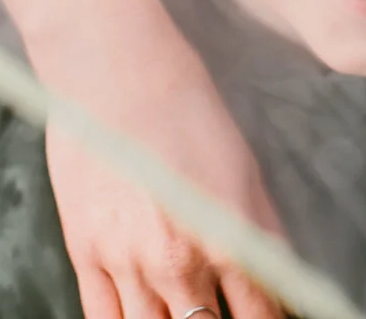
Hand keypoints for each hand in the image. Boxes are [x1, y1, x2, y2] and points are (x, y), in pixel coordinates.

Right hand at [48, 73, 286, 318]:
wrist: (116, 71)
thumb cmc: (185, 108)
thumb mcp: (245, 170)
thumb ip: (263, 235)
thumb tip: (281, 279)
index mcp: (228, 240)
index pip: (258, 317)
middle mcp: (178, 262)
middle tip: (220, 315)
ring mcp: (126, 262)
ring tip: (184, 314)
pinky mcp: (84, 252)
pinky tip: (144, 318)